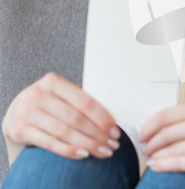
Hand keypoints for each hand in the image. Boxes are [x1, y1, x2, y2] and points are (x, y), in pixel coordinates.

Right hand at [1, 72, 120, 163]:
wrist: (17, 111)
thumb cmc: (51, 102)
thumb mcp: (64, 95)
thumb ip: (83, 100)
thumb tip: (113, 117)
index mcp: (53, 81)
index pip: (85, 102)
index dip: (103, 118)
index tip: (115, 131)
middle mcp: (38, 94)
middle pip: (76, 118)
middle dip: (98, 134)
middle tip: (112, 145)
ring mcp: (27, 112)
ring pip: (65, 132)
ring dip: (88, 144)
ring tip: (103, 151)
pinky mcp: (20, 129)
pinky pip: (50, 143)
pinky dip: (69, 150)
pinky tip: (84, 154)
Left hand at [141, 100, 184, 187]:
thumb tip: (164, 124)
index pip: (166, 115)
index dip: (149, 125)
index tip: (143, 133)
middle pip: (165, 133)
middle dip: (150, 142)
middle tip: (145, 148)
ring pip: (170, 149)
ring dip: (155, 155)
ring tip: (151, 158)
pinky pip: (178, 164)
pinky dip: (163, 165)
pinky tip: (158, 166)